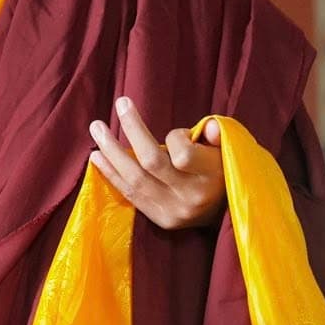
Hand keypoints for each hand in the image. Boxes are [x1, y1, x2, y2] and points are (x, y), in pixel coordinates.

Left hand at [88, 98, 226, 229]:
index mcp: (211, 175)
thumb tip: (209, 125)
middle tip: (119, 104)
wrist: (225, 213)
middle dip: (133, 131)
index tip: (175, 133)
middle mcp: (190, 195)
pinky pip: (130, 194)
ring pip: (135, 179)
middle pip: (152, 162)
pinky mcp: (159, 219)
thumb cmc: (223, 171)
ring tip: (96, 129)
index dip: (175, 137)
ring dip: (112, 153)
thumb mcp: (228, 150)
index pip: (183, 154)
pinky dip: (112, 174)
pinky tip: (97, 157)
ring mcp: (172, 210)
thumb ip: (218, 135)